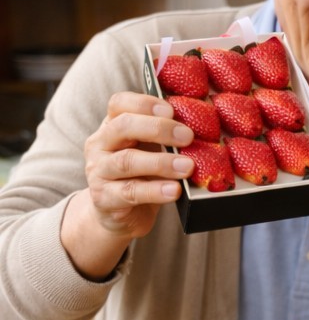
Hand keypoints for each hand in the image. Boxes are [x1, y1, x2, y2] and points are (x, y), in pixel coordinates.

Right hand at [61, 93, 194, 279]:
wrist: (119, 216)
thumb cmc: (141, 178)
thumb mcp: (151, 153)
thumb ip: (165, 139)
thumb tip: (200, 128)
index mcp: (112, 127)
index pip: (119, 104)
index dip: (145, 103)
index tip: (171, 110)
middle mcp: (100, 145)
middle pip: (123, 127)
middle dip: (158, 129)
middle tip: (187, 136)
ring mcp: (98, 172)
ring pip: (126, 161)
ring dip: (161, 163)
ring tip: (188, 167)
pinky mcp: (104, 198)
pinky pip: (130, 192)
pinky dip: (155, 191)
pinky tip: (174, 190)